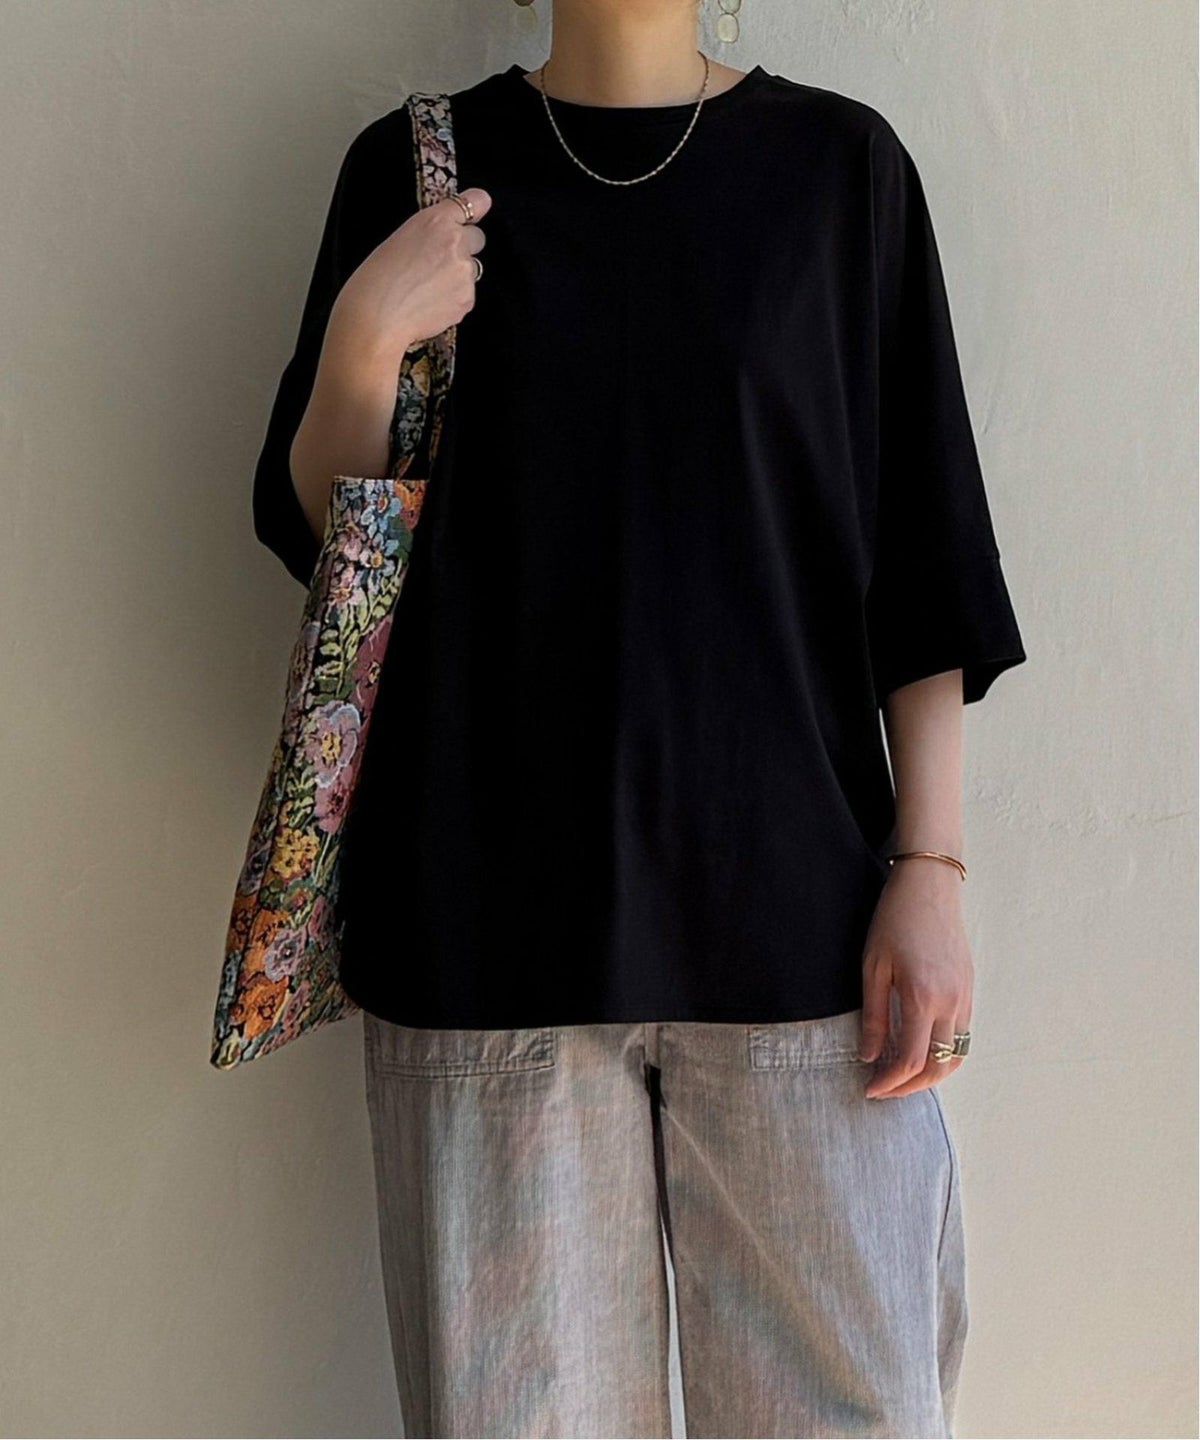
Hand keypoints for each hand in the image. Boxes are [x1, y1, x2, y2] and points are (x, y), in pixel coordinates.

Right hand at [330, 186, 492, 366]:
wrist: (377, 317)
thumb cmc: (376, 280)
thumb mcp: (400, 238)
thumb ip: (430, 233)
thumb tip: (445, 237)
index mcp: (435, 221)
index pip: (476, 201)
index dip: (476, 207)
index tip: (474, 211)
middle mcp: (455, 242)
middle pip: (478, 238)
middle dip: (464, 247)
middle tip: (439, 261)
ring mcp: (464, 272)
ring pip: (472, 269)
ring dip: (458, 275)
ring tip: (429, 287)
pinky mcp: (467, 299)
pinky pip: (467, 295)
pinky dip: (454, 299)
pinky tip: (430, 303)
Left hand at [859, 859, 972, 1096]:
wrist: (930, 887)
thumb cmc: (894, 920)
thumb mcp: (873, 967)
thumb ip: (873, 1016)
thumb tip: (869, 1057)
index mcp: (922, 996)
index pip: (910, 1060)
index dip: (889, 1082)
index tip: (870, 1089)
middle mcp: (950, 1002)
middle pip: (938, 1066)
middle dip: (910, 1086)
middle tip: (883, 1089)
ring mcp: (965, 997)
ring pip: (957, 1056)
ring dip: (931, 1075)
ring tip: (901, 1077)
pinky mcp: (970, 990)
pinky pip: (962, 1036)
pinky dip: (944, 1054)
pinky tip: (920, 1051)